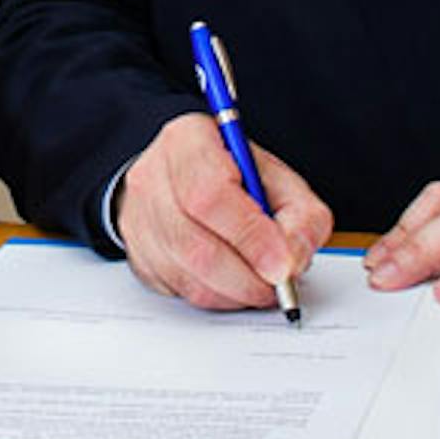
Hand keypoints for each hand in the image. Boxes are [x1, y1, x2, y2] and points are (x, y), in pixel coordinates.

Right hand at [115, 112, 333, 312]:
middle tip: (278, 284)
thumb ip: (301, 216)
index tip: (281, 264)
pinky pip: (180, 291)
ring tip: (261, 283)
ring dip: (235, 291)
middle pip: (196, 245)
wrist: (184, 179)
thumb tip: (292, 260)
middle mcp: (153, 178)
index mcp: (188, 142)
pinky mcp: (138, 255)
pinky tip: (233, 281)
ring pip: (188, 275)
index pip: (211, 194)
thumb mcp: (280, 180)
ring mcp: (138, 219)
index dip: (250, 235)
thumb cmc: (234, 177)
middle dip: (247, 276)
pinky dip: (216, 296)